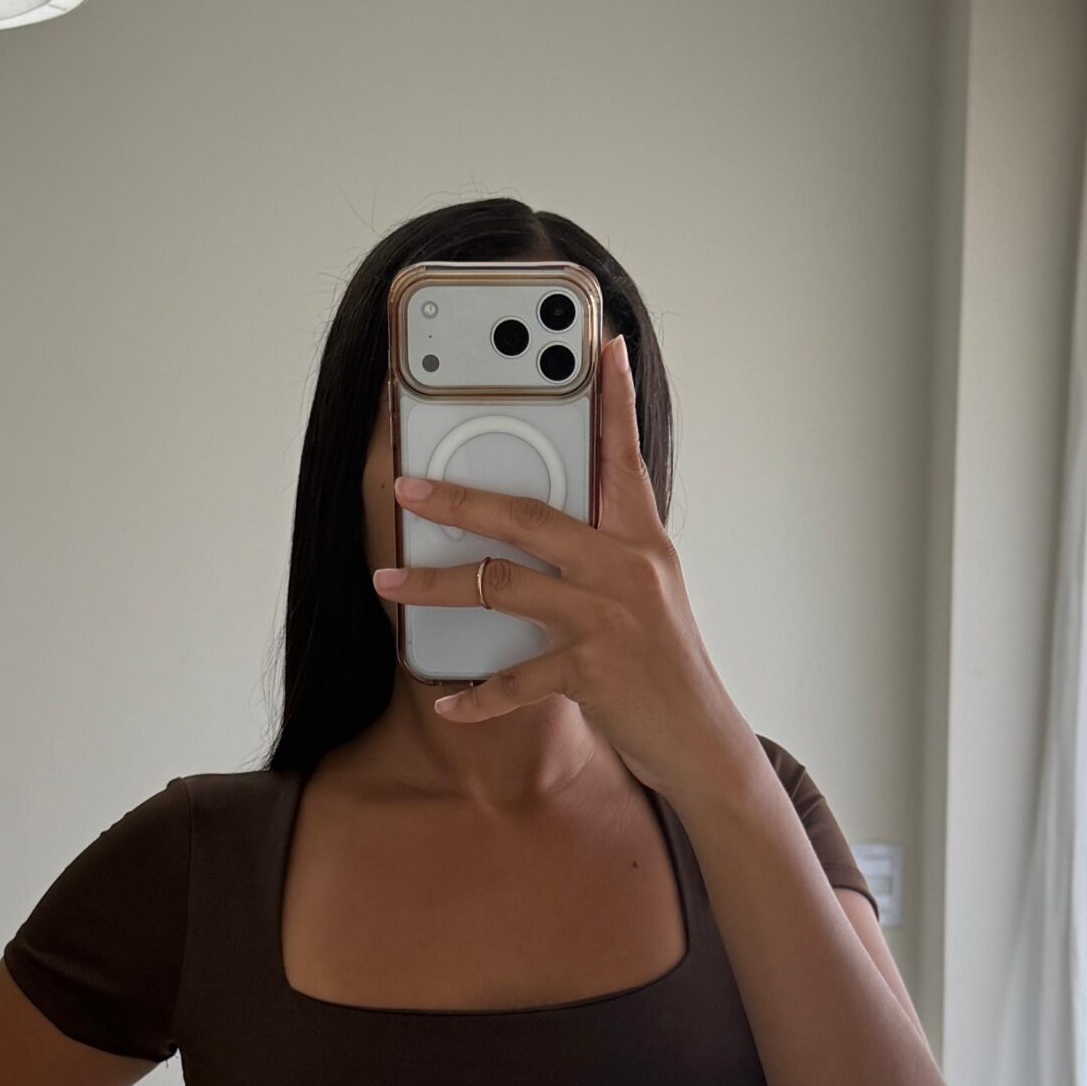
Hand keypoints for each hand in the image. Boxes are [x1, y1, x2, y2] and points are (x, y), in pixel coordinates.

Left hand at [372, 332, 761, 803]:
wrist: (699, 739)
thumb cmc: (662, 663)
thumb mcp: (647, 591)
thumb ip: (604, 550)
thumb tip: (541, 522)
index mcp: (641, 541)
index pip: (624, 456)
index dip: (614, 399)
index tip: (603, 347)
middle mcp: (626, 569)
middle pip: (528, 517)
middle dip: (459, 497)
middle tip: (405, 485)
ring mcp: (607, 619)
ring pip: (501, 587)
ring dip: (434, 588)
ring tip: (388, 585)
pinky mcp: (591, 672)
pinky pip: (515, 678)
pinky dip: (477, 694)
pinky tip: (447, 698)